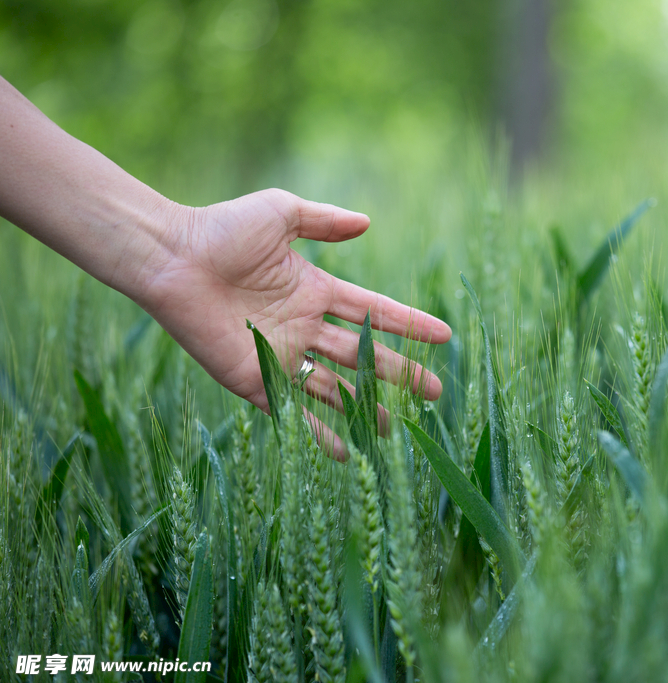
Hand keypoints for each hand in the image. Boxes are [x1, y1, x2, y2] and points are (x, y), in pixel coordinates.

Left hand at [141, 189, 450, 454]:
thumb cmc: (221, 230)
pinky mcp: (255, 378)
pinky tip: (345, 452)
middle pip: (363, 354)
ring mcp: (282, 354)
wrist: (172, 259)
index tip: (443, 335)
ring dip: (365, 407)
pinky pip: (293, 409)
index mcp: (314, 290)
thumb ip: (324, 221)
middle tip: (433, 392)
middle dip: (400, 372)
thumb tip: (367, 224)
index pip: (373, 311)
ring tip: (394, 427)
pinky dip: (318, 432)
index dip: (408, 323)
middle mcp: (304, 326)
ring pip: (336, 386)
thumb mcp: (281, 213)